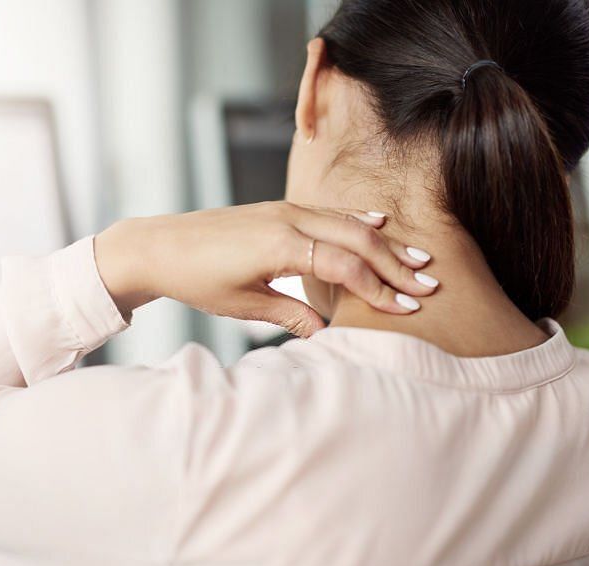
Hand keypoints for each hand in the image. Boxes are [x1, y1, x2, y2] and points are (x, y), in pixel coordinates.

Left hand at [94, 201, 436, 337]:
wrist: (159, 246)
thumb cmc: (196, 278)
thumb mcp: (243, 305)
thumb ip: (289, 314)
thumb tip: (326, 333)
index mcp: (281, 245)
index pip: (345, 264)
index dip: (378, 287)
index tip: (406, 307)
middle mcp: (289, 220)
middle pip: (357, 238)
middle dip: (395, 263)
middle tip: (429, 284)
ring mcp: (285, 210)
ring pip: (347, 221)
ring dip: (384, 241)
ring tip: (418, 259)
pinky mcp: (279, 210)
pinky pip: (328, 212)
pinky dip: (357, 219)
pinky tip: (379, 222)